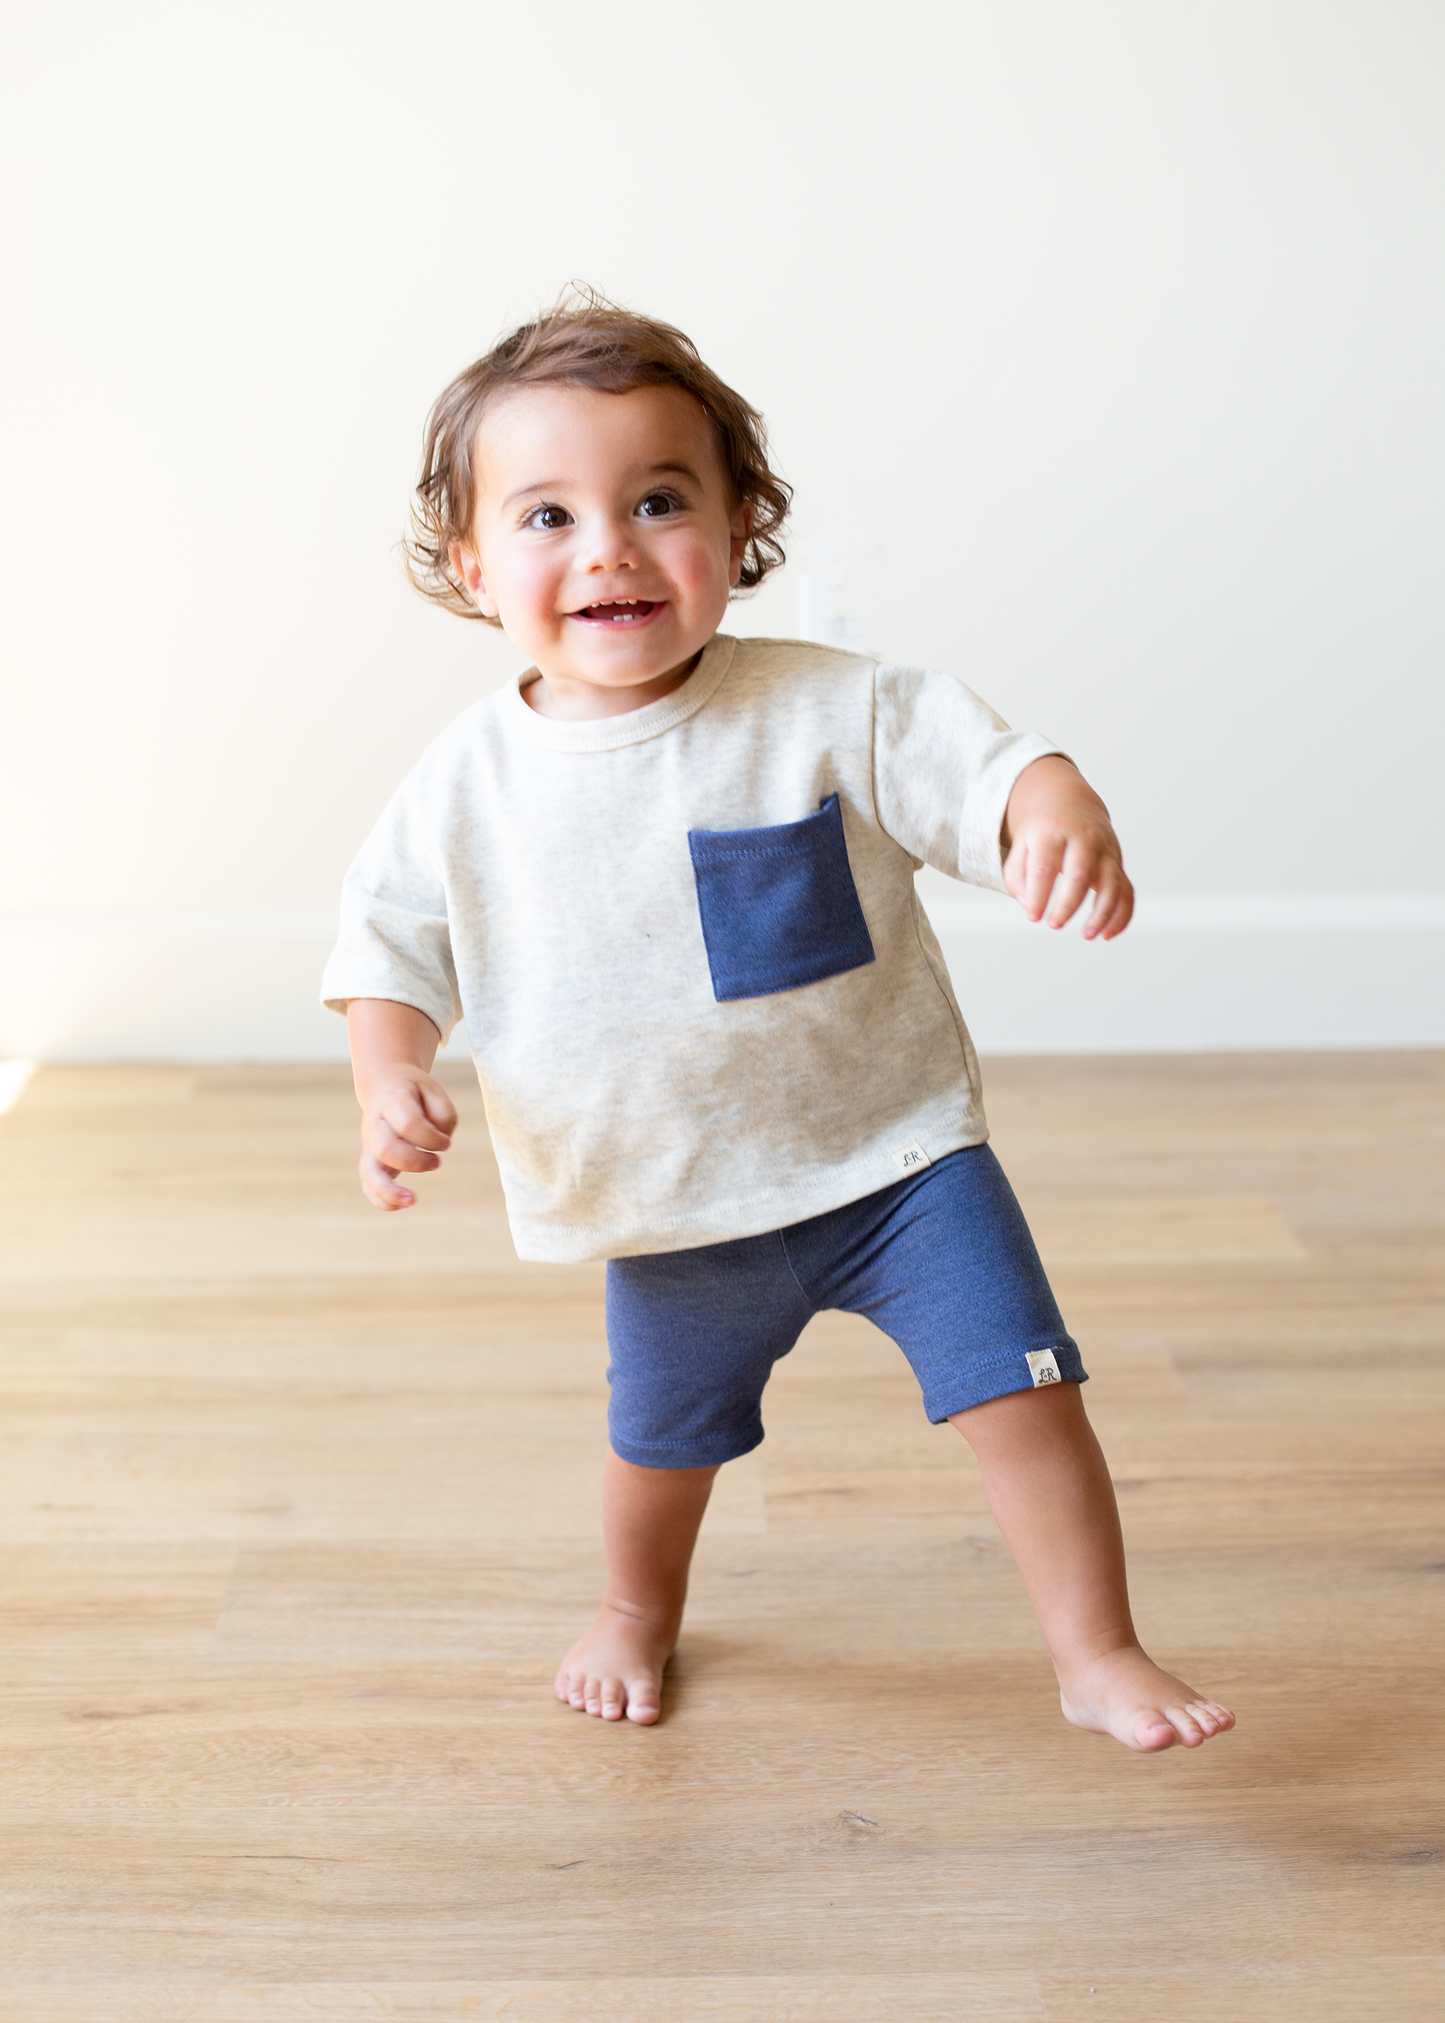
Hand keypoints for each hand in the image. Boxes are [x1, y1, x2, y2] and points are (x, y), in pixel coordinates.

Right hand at [358, 1069, 458, 1210]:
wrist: (385, 1085)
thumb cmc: (415, 1092)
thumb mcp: (435, 1092)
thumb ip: (444, 1115)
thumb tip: (441, 1143)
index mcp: (392, 1101)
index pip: (407, 1123)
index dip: (431, 1138)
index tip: (446, 1143)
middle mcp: (375, 1123)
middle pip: (385, 1148)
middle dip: (415, 1162)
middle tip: (436, 1162)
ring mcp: (370, 1143)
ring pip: (368, 1170)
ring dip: (389, 1189)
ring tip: (412, 1200)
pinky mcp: (371, 1158)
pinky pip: (368, 1183)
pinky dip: (381, 1199)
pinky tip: (401, 1205)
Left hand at [1001, 755, 1133, 940]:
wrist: (1072, 803)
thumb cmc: (1044, 830)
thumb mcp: (1022, 843)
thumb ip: (1016, 875)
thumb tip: (1028, 904)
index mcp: (1053, 831)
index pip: (1044, 867)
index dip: (1038, 895)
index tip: (1033, 916)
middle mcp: (1084, 838)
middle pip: (1081, 873)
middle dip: (1068, 903)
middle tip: (1054, 924)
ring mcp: (1105, 851)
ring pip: (1111, 883)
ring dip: (1101, 913)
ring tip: (1086, 935)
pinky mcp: (1118, 864)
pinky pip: (1127, 892)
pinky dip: (1122, 915)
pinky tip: (1107, 935)